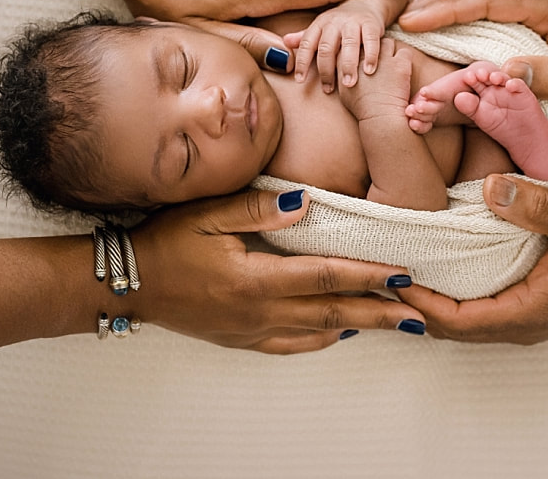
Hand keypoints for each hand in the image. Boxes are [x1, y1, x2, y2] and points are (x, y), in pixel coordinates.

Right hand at [131, 188, 425, 353]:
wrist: (127, 284)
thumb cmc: (166, 242)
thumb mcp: (207, 214)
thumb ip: (258, 208)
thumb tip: (306, 202)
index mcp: (253, 279)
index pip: (325, 277)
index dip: (367, 275)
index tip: (402, 273)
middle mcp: (258, 312)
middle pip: (332, 312)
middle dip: (379, 311)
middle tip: (419, 314)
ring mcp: (251, 330)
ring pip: (318, 331)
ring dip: (360, 327)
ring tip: (396, 325)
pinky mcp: (241, 339)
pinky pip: (291, 344)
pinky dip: (322, 339)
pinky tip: (341, 333)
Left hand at [283, 0, 406, 92]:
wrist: (366, 4)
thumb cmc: (339, 24)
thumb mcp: (320, 29)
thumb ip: (304, 38)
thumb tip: (283, 42)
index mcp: (319, 25)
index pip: (307, 45)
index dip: (302, 63)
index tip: (300, 81)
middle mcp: (334, 22)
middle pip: (327, 48)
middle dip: (326, 70)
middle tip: (328, 90)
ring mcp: (353, 22)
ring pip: (349, 45)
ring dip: (348, 66)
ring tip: (349, 84)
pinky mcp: (371, 25)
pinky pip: (371, 41)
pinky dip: (371, 56)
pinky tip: (369, 71)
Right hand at [337, 38, 413, 122]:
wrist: (379, 118)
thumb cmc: (362, 109)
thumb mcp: (344, 92)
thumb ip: (343, 76)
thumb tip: (345, 69)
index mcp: (348, 62)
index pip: (352, 45)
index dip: (359, 49)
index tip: (364, 57)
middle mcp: (364, 56)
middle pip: (368, 40)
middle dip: (373, 47)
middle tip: (378, 57)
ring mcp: (382, 59)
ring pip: (387, 42)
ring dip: (389, 50)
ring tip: (391, 61)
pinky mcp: (399, 64)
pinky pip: (405, 52)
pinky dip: (404, 58)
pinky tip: (403, 67)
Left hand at [396, 175, 547, 343]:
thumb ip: (535, 204)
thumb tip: (489, 188)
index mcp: (526, 313)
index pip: (452, 319)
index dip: (415, 299)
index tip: (385, 271)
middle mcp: (520, 324)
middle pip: (448, 326)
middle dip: (412, 304)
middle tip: (377, 270)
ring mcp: (524, 317)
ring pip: (461, 320)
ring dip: (428, 300)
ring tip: (397, 268)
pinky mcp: (528, 304)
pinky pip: (476, 307)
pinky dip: (450, 293)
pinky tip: (436, 265)